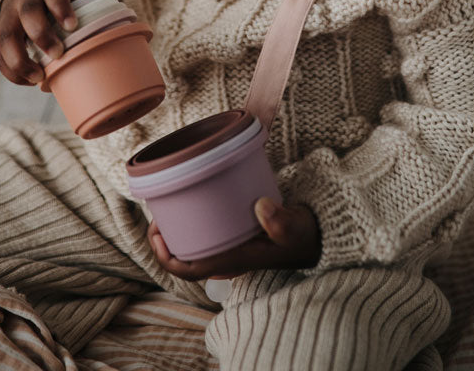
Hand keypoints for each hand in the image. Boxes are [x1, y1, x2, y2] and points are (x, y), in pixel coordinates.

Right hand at [0, 0, 83, 87]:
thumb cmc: (59, 5)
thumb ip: (89, 15)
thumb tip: (110, 40)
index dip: (61, 7)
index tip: (72, 26)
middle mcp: (26, 0)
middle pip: (29, 12)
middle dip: (42, 35)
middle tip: (58, 53)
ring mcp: (9, 17)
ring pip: (7, 37)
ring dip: (21, 60)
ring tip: (39, 77)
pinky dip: (13, 72)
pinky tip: (29, 80)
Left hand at [147, 197, 320, 281]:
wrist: (316, 238)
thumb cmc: (303, 235)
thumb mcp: (296, 228)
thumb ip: (282, 221)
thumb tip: (261, 207)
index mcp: (235, 260)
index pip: (192, 270)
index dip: (167, 257)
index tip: (157, 234)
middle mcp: (228, 258)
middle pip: (185, 259)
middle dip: (164, 241)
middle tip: (157, 214)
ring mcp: (231, 249)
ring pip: (193, 248)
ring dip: (176, 233)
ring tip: (167, 208)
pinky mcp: (236, 237)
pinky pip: (206, 237)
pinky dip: (192, 224)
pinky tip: (191, 204)